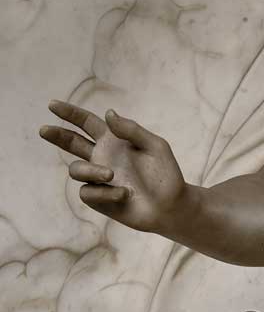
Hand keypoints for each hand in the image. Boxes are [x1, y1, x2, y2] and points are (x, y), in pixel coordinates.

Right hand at [39, 100, 185, 232]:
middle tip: (44, 130)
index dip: (70, 113)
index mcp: (113, 141)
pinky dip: (106, 192)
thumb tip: (108, 113)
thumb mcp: (155, 146)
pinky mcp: (97, 199)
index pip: (86, 123)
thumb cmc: (166, 175)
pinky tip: (124, 195)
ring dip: (93, 171)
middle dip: (57, 135)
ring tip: (112, 175)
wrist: (170, 206)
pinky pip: (88, 192)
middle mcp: (102, 157)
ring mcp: (97, 178)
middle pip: (71, 143)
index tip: (52, 105)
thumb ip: (131, 130)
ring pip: (76, 169)